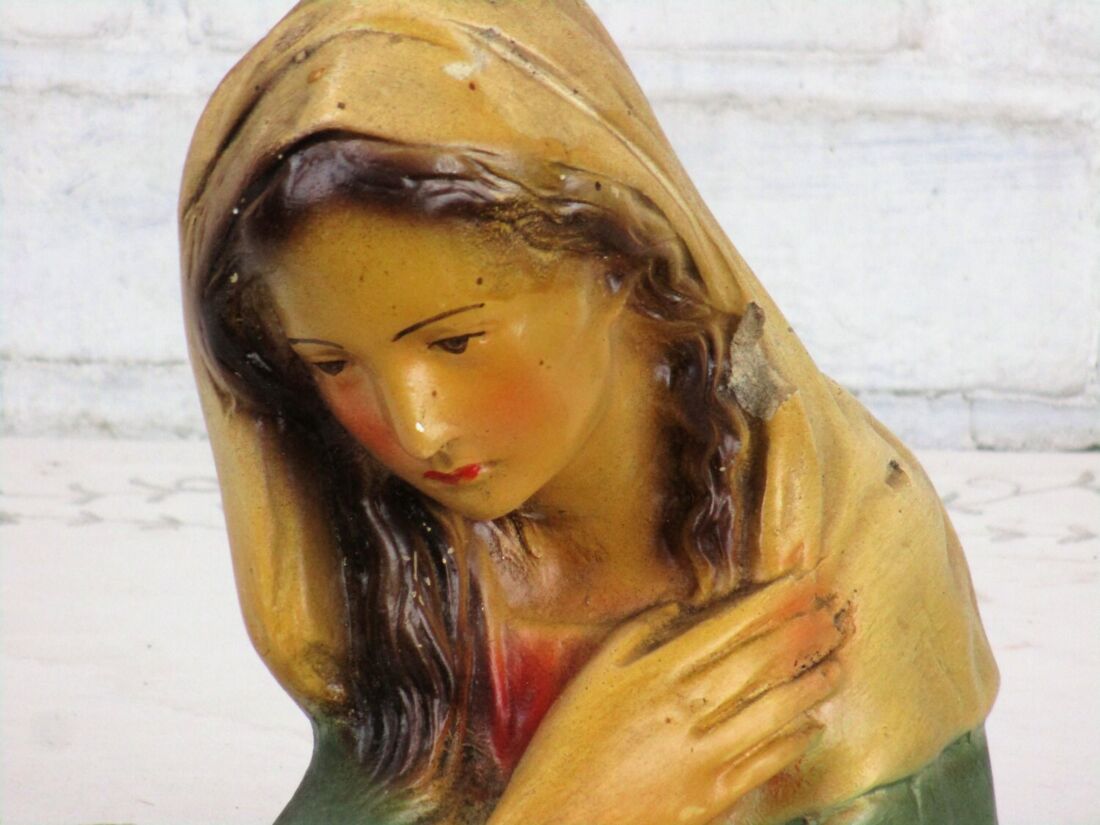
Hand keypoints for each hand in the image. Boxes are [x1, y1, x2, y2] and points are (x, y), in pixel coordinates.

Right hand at [486, 575, 844, 824]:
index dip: (772, 602)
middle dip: (801, 633)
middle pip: (759, 661)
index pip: (730, 625)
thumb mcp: (592, 676)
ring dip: (810, 683)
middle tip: (833, 612)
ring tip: (838, 663)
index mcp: (657, 671)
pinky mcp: (712, 795)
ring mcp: (704, 753)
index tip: (802, 581)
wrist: (560, 819)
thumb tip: (678, 608)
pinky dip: (793, 742)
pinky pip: (765, 762)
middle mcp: (687, 707)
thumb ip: (636, 634)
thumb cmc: (567, 746)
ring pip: (773, 709)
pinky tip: (811, 726)